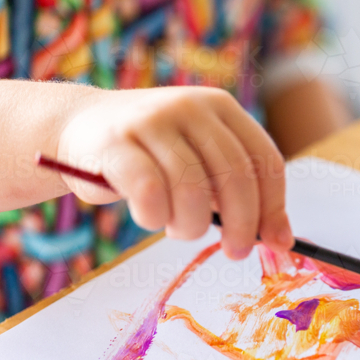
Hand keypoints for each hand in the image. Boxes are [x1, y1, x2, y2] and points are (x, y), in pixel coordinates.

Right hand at [58, 86, 292, 258]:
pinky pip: (150, 194)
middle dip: (243, 225)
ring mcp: (151, 120)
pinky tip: (151, 217)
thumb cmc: (151, 157)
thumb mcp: (199, 162)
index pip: (265, 160)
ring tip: (179, 228)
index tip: (278, 242)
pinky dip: (156, 218)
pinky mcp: (115, 143)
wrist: (77, 128)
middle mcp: (190, 106)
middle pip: (236, 176)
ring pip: (193, 190)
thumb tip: (282, 238)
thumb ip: (236, 191)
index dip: (275, 206)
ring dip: (191, 225)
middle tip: (236, 252)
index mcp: (220, 107)